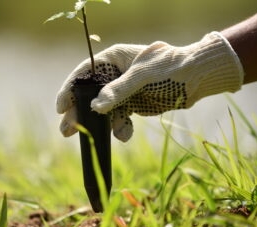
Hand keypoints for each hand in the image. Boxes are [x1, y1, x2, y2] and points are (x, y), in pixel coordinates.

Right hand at [57, 32, 243, 141]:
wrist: (196, 78)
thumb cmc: (169, 68)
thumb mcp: (142, 77)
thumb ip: (118, 91)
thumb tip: (95, 107)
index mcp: (114, 59)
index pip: (85, 73)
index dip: (70, 89)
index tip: (60, 107)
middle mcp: (115, 74)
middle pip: (90, 94)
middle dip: (78, 111)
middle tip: (66, 129)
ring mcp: (124, 90)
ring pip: (102, 108)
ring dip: (95, 123)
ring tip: (84, 137)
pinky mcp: (133, 104)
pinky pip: (119, 117)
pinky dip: (120, 128)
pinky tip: (124, 134)